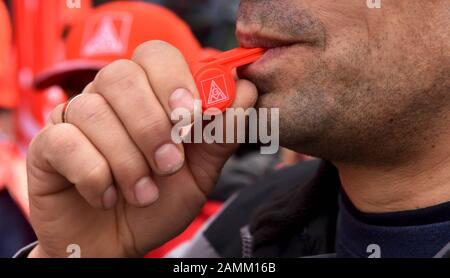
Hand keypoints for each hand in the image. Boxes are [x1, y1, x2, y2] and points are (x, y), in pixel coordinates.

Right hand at [26, 41, 256, 257]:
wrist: (116, 243)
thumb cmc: (158, 202)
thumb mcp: (200, 173)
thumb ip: (222, 134)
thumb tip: (246, 90)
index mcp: (148, 95)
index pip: (156, 54)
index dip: (175, 80)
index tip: (193, 118)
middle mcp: (108, 98)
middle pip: (121, 74)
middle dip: (151, 125)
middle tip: (169, 165)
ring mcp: (73, 118)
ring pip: (94, 111)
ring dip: (127, 161)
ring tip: (143, 193)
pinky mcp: (47, 145)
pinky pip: (66, 142)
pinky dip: (94, 175)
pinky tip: (106, 196)